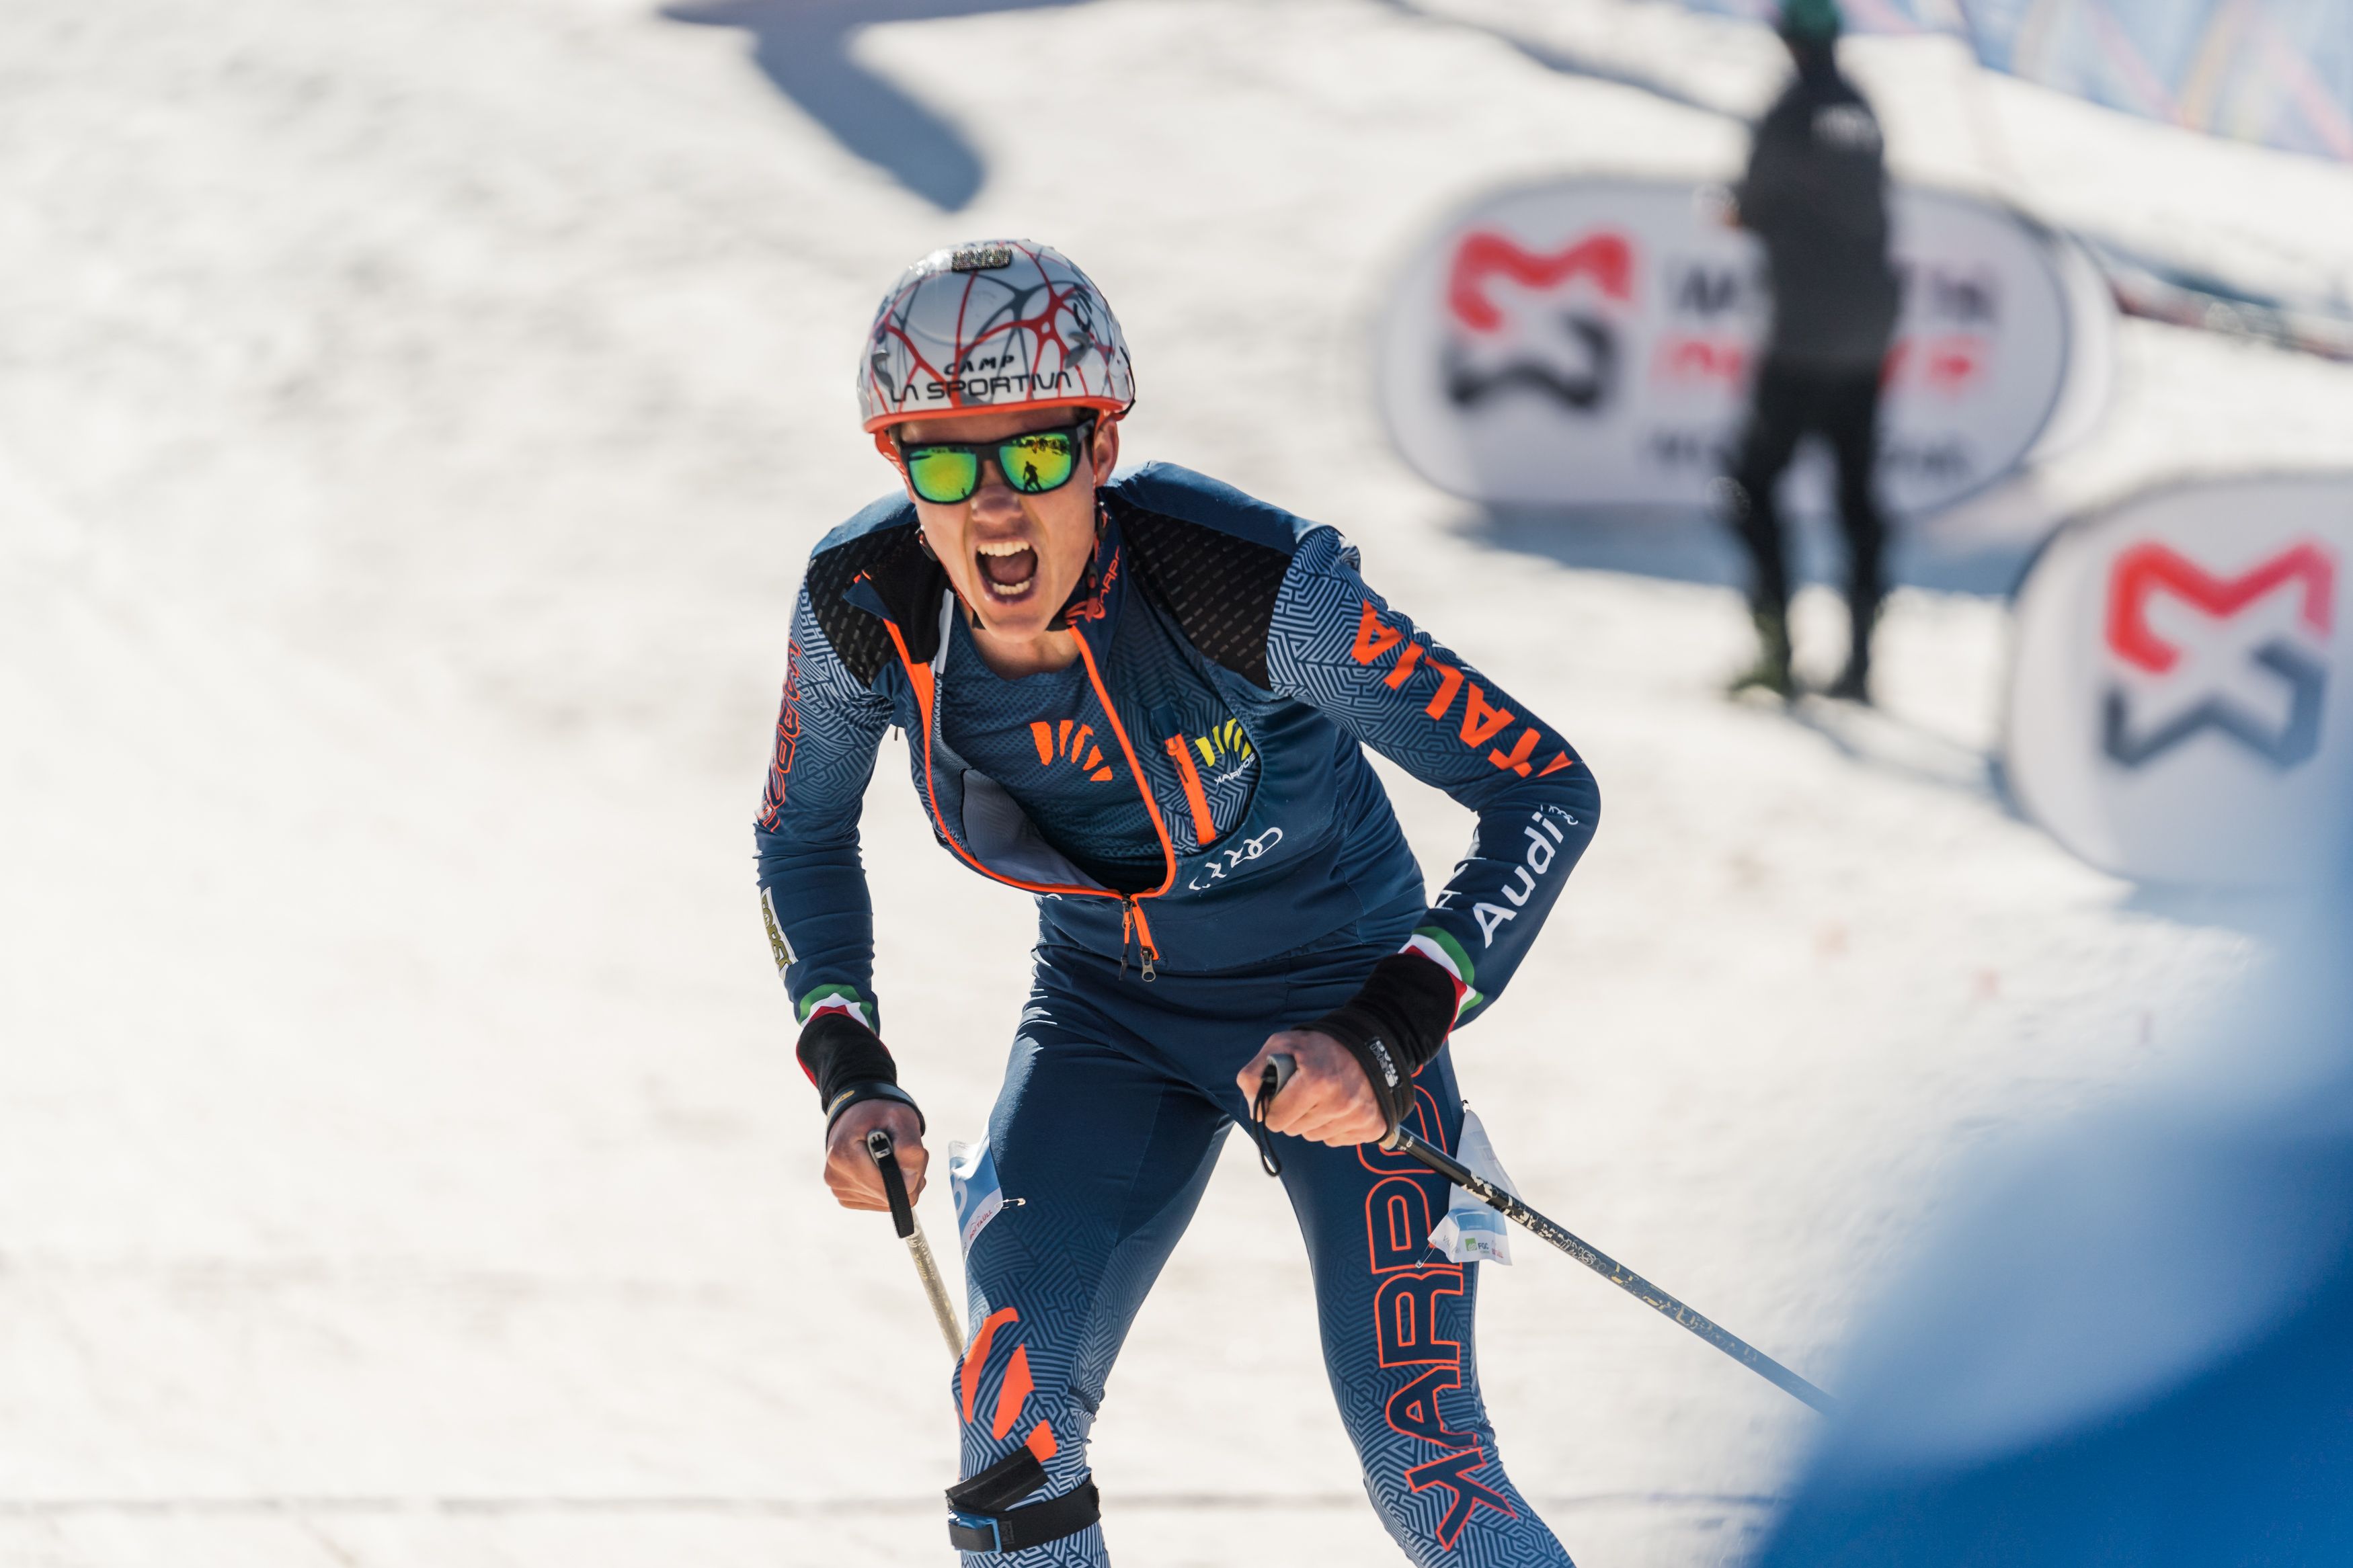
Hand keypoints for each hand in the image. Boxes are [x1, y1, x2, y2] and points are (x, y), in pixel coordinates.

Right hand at [823, 1099, 927, 1211]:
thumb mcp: (901, 1118)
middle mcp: (835, 1177)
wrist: (858, 1113)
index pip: (887, 1187)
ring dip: (899, 1182)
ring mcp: (838, 1189)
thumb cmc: (880, 1114)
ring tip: (893, 1156)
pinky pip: (879, 1203)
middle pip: (889, 1198)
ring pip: (886, 1202)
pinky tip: (885, 1167)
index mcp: (843, 1156)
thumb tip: (909, 1182)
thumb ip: (910, 1148)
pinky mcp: (845, 1196)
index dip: (910, 1175)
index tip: (914, 1155)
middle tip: (905, 1152)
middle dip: (907, 1177)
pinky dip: (889, 1187)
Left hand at [1237, 1029, 1385, 1147]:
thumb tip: (1254, 1108)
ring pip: (1315, 1137)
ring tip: (1324, 1096)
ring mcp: (1358, 1117)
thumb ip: (1256, 1072)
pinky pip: (1336, 1140)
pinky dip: (1333, 1127)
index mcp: (1316, 1082)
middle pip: (1294, 1130)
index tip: (1281, 1097)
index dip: (1273, 1109)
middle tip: (1304, 1092)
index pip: (1276, 1120)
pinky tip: (1339, 1106)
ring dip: (1313, 1121)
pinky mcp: (1373, 1128)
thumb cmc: (1321, 1045)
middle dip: (1293, 1114)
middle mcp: (1340, 1103)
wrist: (1371, 1045)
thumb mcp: (1282, 1044)